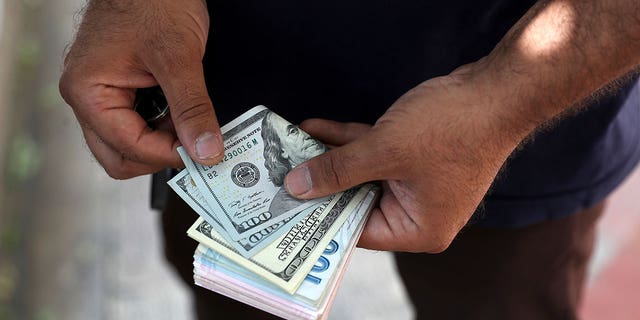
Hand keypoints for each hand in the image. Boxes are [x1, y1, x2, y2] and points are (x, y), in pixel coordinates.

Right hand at [59, 0, 221, 178]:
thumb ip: (192, 109)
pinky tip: (181, 113)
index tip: (203, 154)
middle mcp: (87, 97)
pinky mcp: (117, 89)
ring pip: (127, 144)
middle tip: (196, 147)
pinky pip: (136, 124)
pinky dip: (160, 127)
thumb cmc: (153, 0)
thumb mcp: (180, 58)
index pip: (128, 148)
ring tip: (190, 124)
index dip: (169, 155)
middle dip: (159, 157)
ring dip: (161, 142)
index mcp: (88, 91)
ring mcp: (101, 94)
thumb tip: (206, 151)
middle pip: (120, 156)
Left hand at [285, 67, 529, 252]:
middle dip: (320, 183)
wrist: (498, 90)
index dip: (318, 217)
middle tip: (279, 176)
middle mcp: (417, 212)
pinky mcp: (415, 157)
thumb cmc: (451, 128)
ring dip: (330, 157)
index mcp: (417, 229)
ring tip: (289, 148)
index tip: (283, 207)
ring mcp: (417, 183)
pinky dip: (349, 141)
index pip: (356, 230)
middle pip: (356, 201)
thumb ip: (339, 170)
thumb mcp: (385, 151)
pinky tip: (315, 128)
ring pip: (362, 173)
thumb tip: (297, 186)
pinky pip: (374, 154)